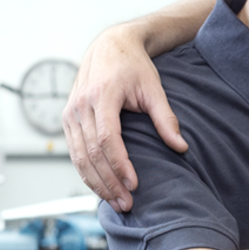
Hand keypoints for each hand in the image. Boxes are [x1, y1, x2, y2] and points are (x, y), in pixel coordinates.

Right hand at [65, 24, 187, 211]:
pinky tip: (101, 187)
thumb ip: (166, 118)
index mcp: (101, 95)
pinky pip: (73, 152)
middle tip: (127, 203)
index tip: (134, 184)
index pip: (107, 139)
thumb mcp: (153, 88)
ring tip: (116, 202)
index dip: (119, 164)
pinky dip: (86, 173)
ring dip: (96, 183)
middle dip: (108, 182)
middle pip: (91, 153)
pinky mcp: (67, 119)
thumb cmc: (133, 66)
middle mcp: (80, 105)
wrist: (109, 46)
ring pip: (78, 157)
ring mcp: (70, 113)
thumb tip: (181, 146)